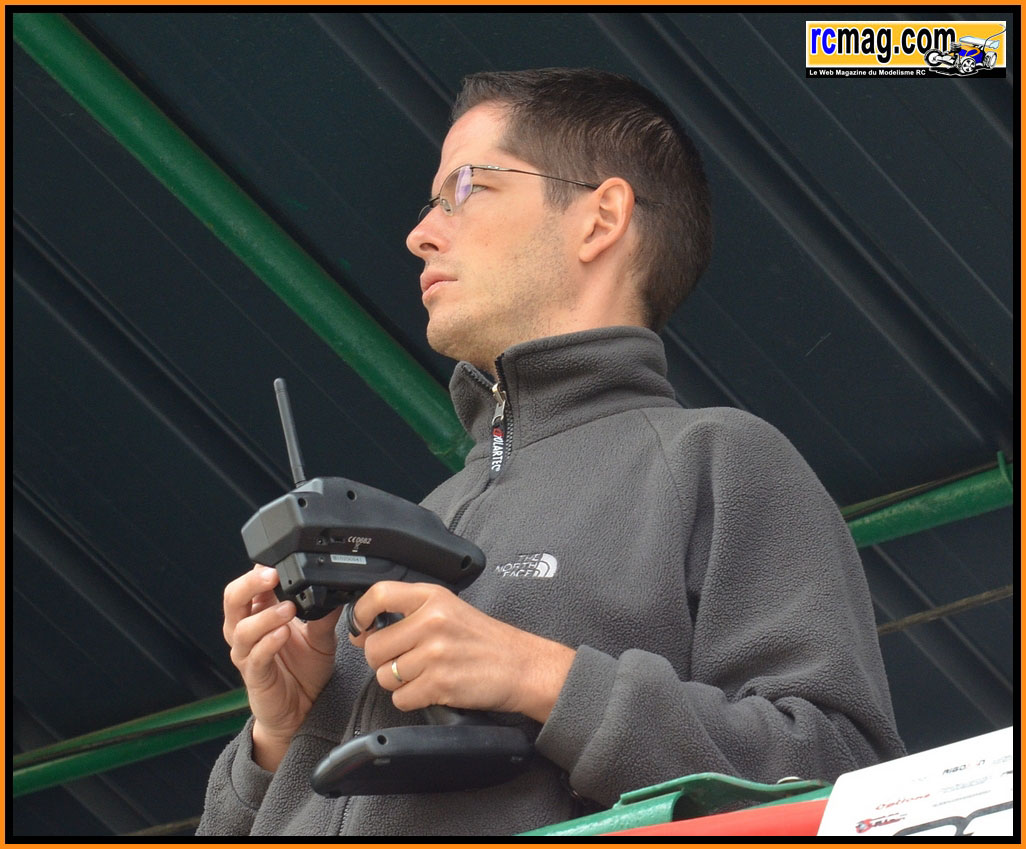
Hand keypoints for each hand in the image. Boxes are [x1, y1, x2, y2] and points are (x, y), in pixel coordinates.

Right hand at [222, 564, 341, 769]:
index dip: (259, 569)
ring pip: (240, 628)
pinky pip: (254, 656)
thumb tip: (337, 590)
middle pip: (233, 599)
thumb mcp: (322, 636)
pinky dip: (267, 643)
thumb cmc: (305, 669)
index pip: (251, 584)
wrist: (303, 708)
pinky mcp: (253, 675)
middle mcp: (248, 629)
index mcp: (261, 612)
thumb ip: (324, 614)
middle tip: (272, 575)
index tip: (278, 558)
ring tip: (288, 609)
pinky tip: (283, 634)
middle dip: (250, 584)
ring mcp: (247, 652)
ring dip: (264, 615)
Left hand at [350, 582, 574, 722]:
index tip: (361, 627)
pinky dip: (412, 699)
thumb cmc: (485, 641)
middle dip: (383, 661)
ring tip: (425, 674)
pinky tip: (432, 689)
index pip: (379, 595)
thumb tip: (367, 629)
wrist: (522, 666)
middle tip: (405, 661)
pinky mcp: (439, 684)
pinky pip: (401, 699)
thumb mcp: (450, 609)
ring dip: (398, 682)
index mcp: (433, 598)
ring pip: (384, 676)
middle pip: (374, 647)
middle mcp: (432, 622)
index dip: (360, 614)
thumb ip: (412, 612)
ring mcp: (435, 653)